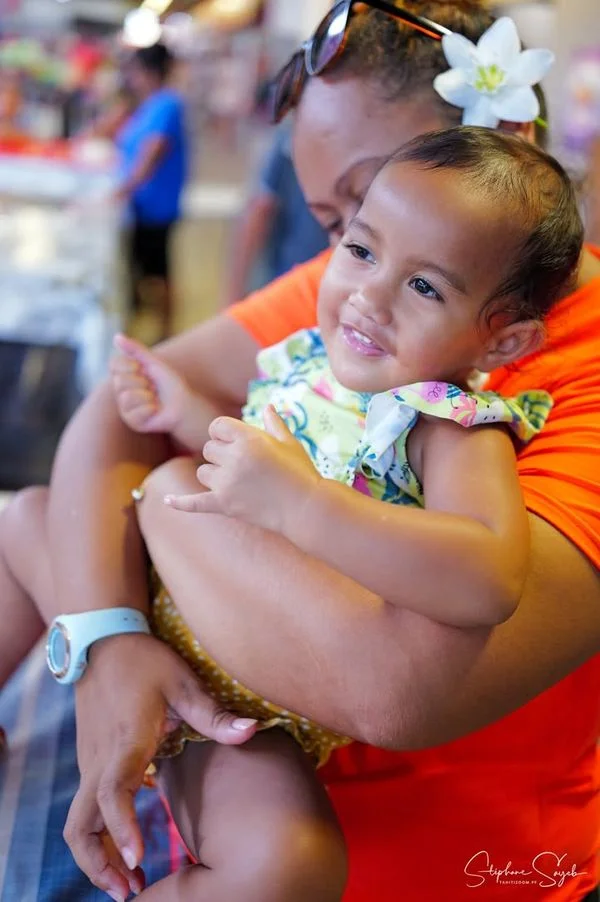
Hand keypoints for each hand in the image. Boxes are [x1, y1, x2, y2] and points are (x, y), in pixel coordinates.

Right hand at [64, 632, 256, 901]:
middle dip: (99, 863)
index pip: (113, 793)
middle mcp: (100, 759)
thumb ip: (214, 714)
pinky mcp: (89, 761)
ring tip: (128, 881)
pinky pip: (85, 808)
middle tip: (130, 891)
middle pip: (80, 825)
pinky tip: (126, 846)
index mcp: (126, 742)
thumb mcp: (183, 682)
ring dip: (96, 856)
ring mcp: (89, 762)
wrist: (101, 641)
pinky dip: (98, 835)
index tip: (137, 857)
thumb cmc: (145, 661)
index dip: (122, 827)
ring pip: (77, 822)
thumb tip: (253, 730)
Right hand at [110, 334, 190, 433]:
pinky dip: (151, 409)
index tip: (142, 367)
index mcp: (125, 375)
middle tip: (153, 387)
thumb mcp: (154, 363)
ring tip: (155, 399)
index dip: (129, 365)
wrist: (184, 404)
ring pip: (126, 397)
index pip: (113, 364)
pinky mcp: (132, 422)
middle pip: (119, 381)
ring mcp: (125, 407)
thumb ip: (136, 350)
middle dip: (142, 382)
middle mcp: (122, 391)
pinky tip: (156, 410)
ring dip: (147, 396)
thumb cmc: (170, 383)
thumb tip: (117, 336)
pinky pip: (135, 413)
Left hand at [164, 405, 320, 535]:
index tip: (237, 443)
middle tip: (244, 467)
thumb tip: (268, 407)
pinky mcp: (224, 505)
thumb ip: (274, 424)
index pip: (217, 426)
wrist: (306, 508)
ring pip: (203, 472)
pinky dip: (180, 502)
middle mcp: (234, 458)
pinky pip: (194, 502)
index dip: (225, 434)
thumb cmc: (301, 473)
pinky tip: (166, 500)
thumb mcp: (289, 443)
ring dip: (214, 476)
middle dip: (221, 455)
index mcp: (248, 438)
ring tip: (239, 484)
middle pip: (208, 449)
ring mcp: (227, 483)